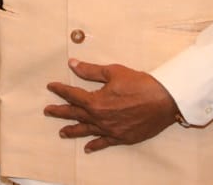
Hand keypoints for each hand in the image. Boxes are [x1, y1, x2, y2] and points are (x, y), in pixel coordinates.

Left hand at [44, 59, 179, 151]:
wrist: (165, 100)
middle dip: (60, 112)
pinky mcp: (122, 137)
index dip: (60, 90)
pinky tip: (87, 148)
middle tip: (48, 111)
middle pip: (75, 114)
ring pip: (86, 130)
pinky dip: (95, 145)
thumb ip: (90, 71)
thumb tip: (73, 65)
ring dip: (72, 130)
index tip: (51, 87)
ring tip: (61, 132)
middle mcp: (100, 118)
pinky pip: (104, 143)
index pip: (72, 95)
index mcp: (96, 102)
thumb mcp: (113, 72)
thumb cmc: (140, 84)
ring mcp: (111, 130)